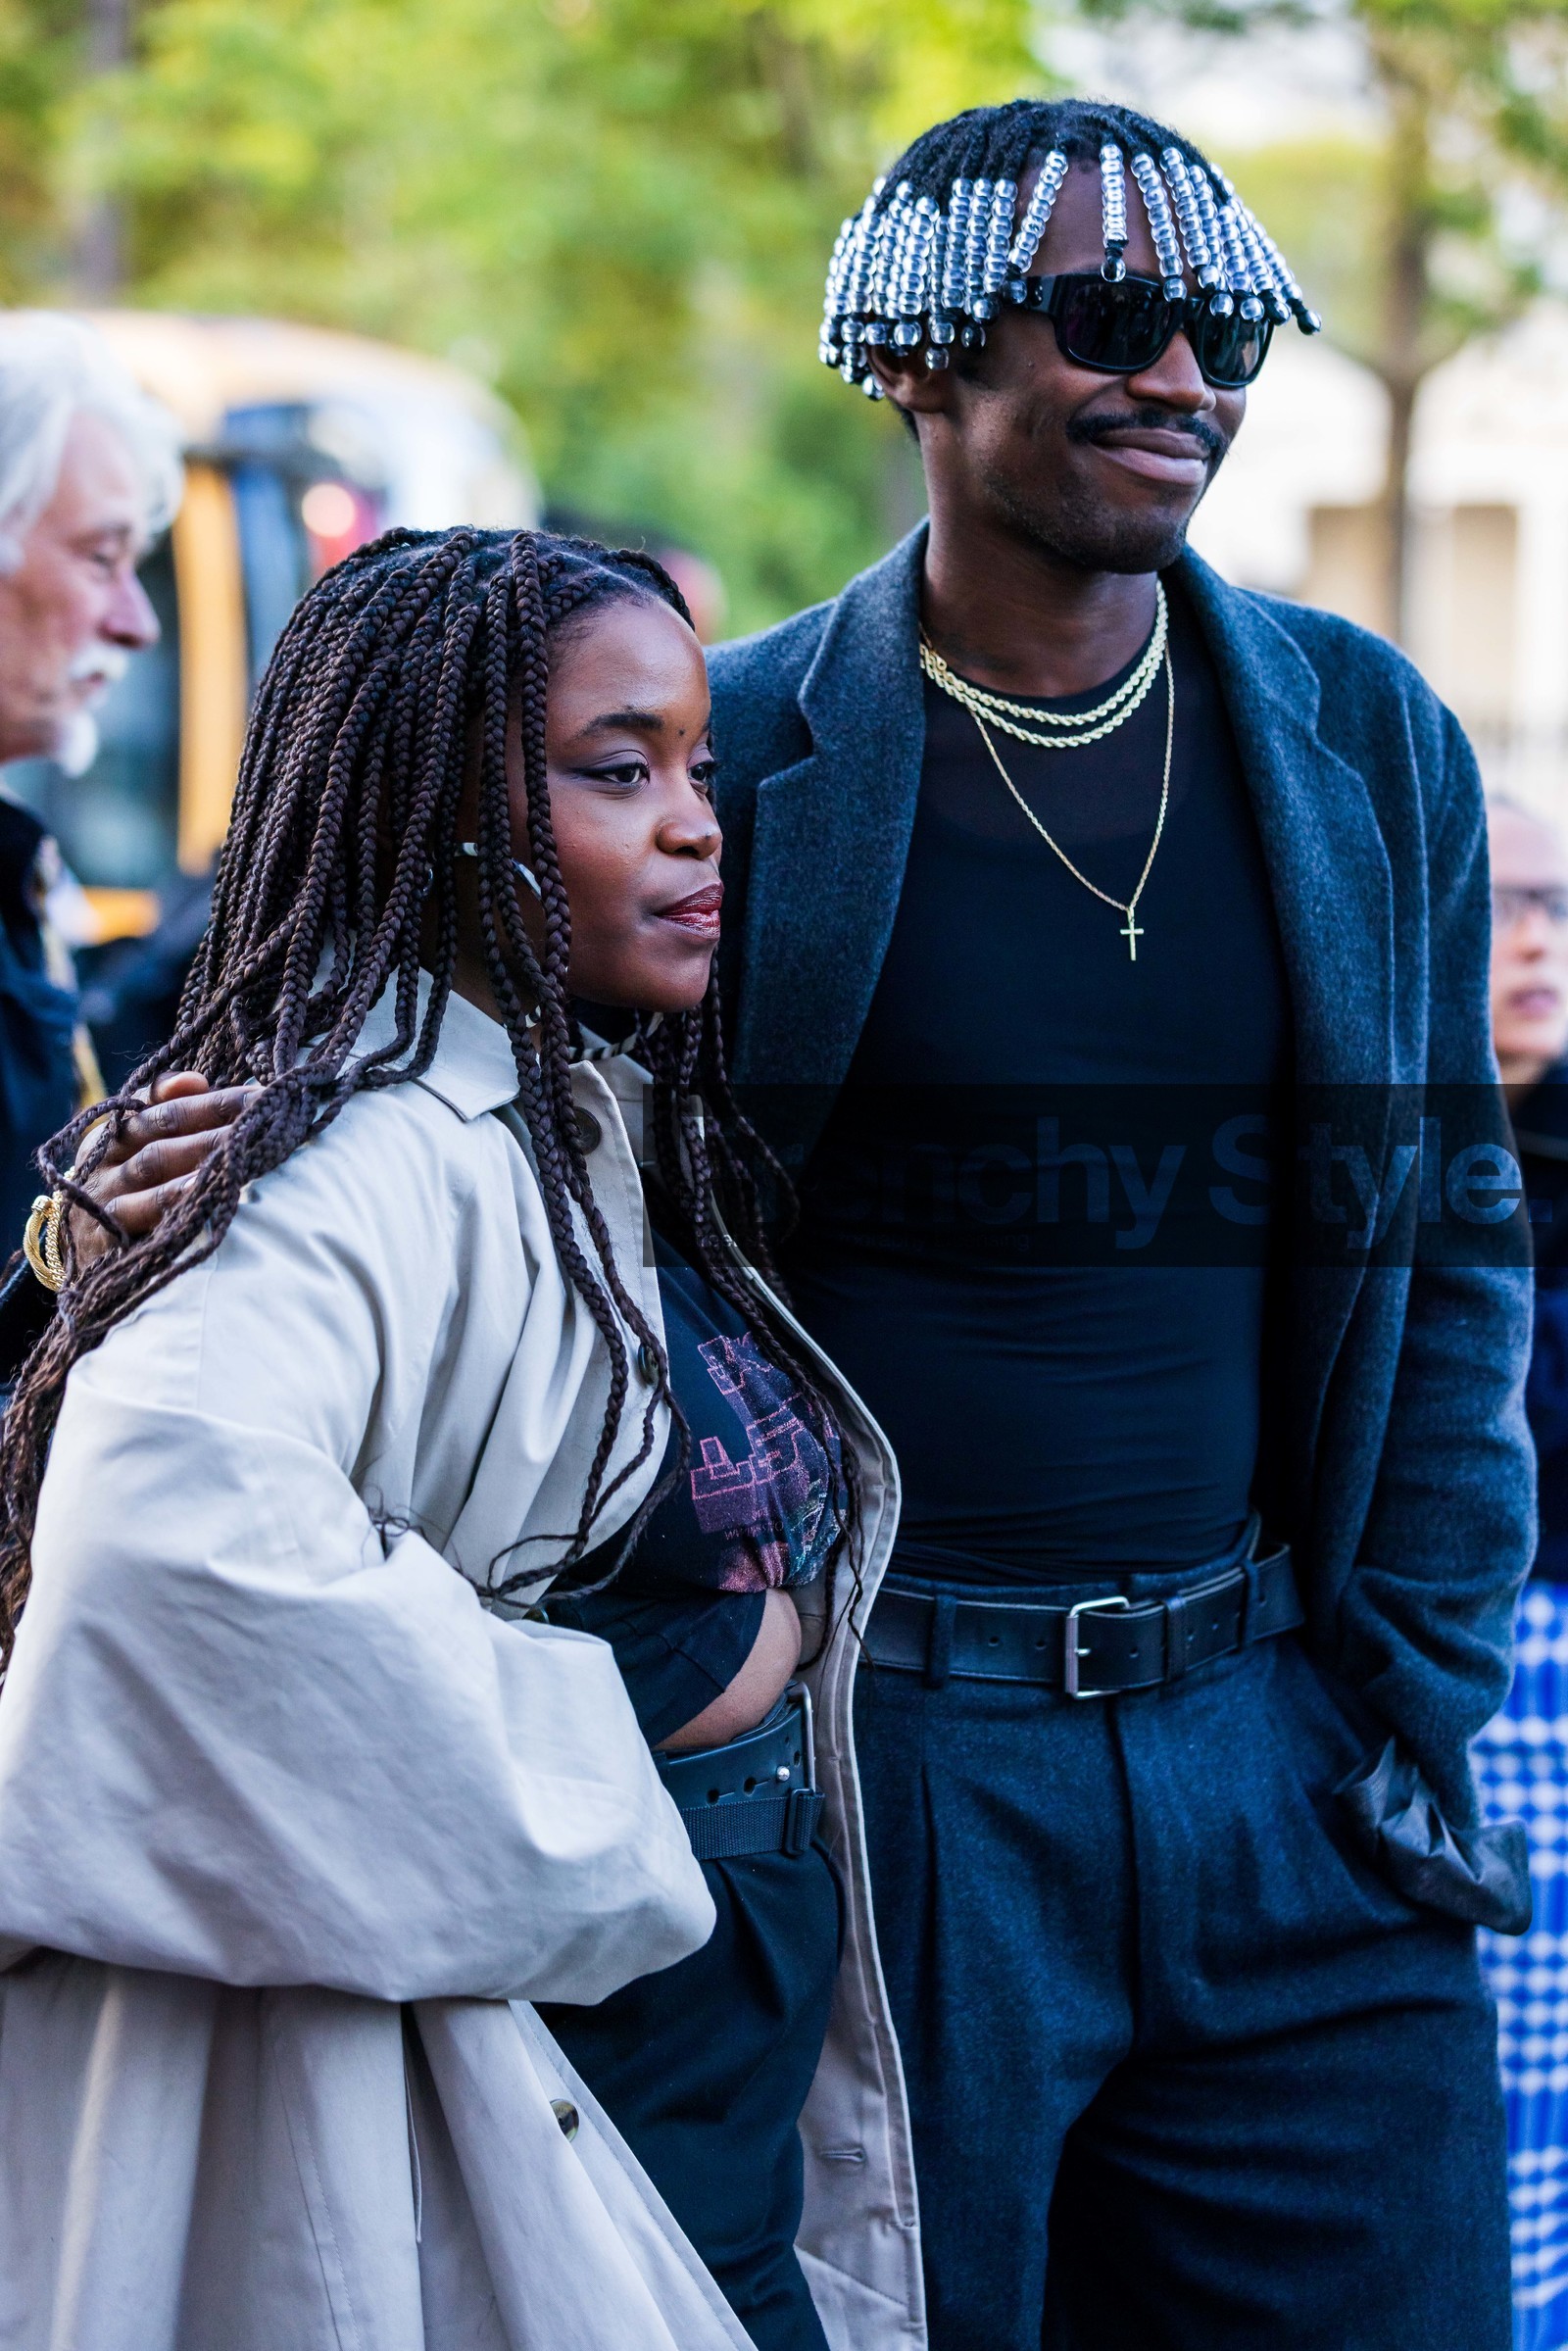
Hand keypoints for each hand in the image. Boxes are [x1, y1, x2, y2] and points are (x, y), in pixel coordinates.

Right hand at [67, 1072, 251, 1266]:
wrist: (74, 1260)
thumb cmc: (123, 1200)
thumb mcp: (133, 1157)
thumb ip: (163, 1113)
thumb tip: (195, 1081)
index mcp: (112, 1134)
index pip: (161, 1104)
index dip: (210, 1098)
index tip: (257, 1095)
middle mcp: (104, 1158)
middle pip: (160, 1128)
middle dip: (214, 1119)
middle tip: (262, 1116)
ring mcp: (102, 1194)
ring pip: (153, 1164)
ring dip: (199, 1152)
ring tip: (239, 1144)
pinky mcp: (103, 1233)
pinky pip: (139, 1211)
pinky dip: (171, 1198)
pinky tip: (202, 1189)